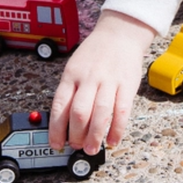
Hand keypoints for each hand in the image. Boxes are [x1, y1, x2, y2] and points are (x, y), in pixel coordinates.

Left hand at [49, 9, 156, 154]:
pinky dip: (117, 129)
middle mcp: (89, 78)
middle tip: (76, 146)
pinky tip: (113, 140)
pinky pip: (122, 111)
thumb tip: (63, 122)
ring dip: (95, 136)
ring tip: (92, 148)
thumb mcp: (75, 67)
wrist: (120, 33)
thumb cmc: (95, 53)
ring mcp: (109, 82)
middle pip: (79, 113)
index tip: (56, 143)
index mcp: (71, 75)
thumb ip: (70, 91)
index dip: (56, 129)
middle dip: (76, 136)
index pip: (59, 106)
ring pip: (100, 114)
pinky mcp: (127, 85)